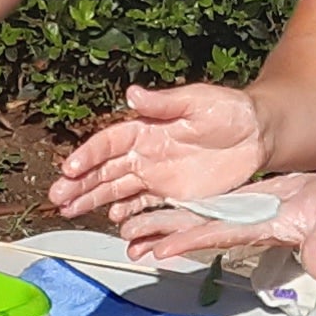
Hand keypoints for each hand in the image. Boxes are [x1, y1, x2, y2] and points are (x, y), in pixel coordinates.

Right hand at [47, 84, 268, 221]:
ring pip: (116, 189)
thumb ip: (165, 102)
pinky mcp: (171, 193)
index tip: (70, 168)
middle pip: (104, 170)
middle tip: (57, 197)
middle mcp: (144, 152)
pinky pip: (143, 205)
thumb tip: (133, 94)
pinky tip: (112, 221)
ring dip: (92, 200)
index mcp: (145, 128)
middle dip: (79, 184)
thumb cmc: (229, 110)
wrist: (257, 134)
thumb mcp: (199, 101)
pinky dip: (127, 213)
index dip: (88, 155)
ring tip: (68, 211)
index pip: (109, 143)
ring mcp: (155, 174)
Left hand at [117, 168, 315, 276]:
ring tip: (130, 228)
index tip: (162, 250)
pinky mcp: (237, 203)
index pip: (217, 238)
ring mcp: (236, 216)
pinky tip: (156, 207)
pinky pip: (202, 206)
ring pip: (192, 219)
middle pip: (193, 231)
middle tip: (128, 239)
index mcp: (256, 231)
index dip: (189, 243)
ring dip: (161, 224)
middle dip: (160, 235)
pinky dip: (178, 209)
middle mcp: (239, 227)